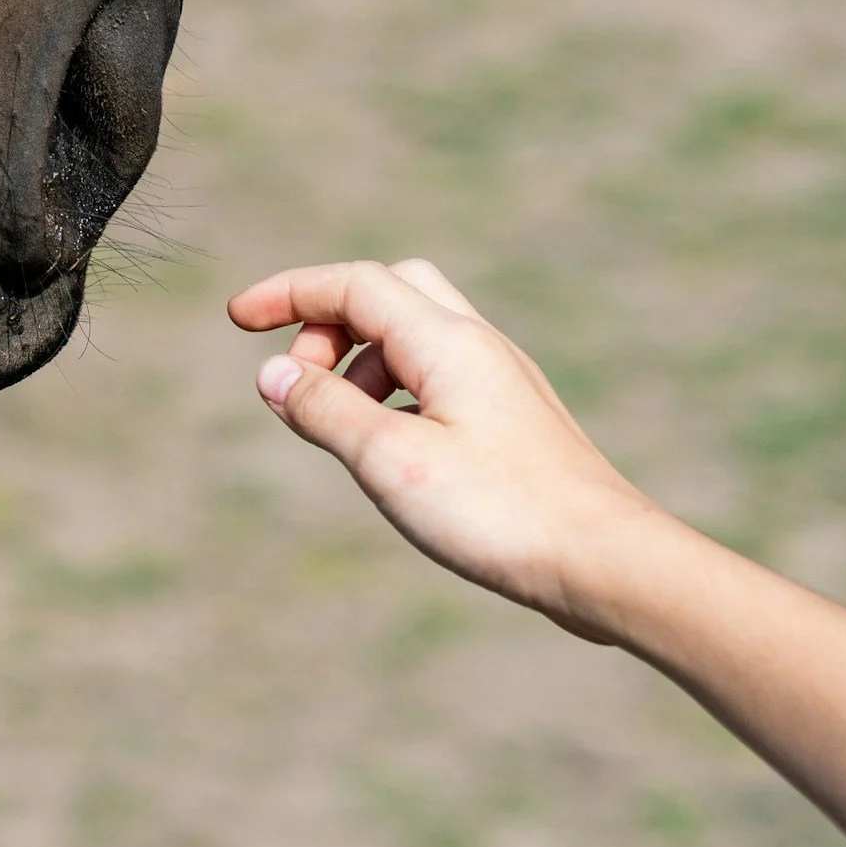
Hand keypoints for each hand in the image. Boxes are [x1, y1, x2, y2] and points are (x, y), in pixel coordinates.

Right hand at [226, 259, 671, 643]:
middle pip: (390, 288)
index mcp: (446, 342)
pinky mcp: (512, 419)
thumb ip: (324, 410)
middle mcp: (478, 346)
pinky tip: (389, 450)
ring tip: (339, 427)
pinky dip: (393, 391)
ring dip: (360, 361)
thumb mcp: (391, 461)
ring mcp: (500, 380)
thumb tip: (272, 374)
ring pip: (415, 333)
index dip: (288, 293)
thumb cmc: (501, 513)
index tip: (238, 319)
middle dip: (329, 318)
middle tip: (299, 380)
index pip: (352, 284)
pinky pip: (437, 375)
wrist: (607, 562)